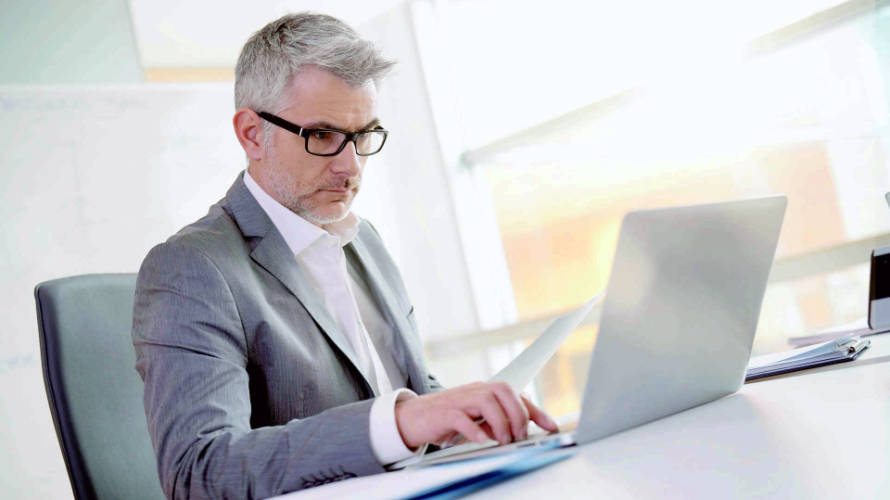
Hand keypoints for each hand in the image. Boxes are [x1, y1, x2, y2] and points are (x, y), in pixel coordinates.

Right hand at [394, 382, 558, 448]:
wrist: (413, 418)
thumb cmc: (447, 419)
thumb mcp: (476, 420)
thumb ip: (495, 423)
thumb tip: (517, 433)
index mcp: (485, 391)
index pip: (516, 395)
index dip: (536, 410)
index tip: (551, 427)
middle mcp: (475, 391)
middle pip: (504, 391)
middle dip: (518, 415)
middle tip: (519, 437)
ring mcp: (459, 400)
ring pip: (487, 401)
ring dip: (501, 423)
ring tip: (503, 440)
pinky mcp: (444, 413)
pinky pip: (462, 418)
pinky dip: (475, 430)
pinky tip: (482, 440)